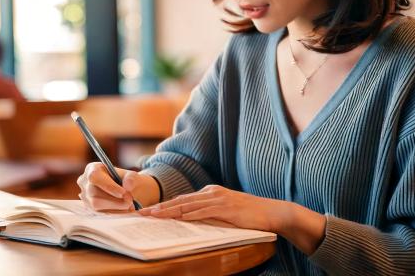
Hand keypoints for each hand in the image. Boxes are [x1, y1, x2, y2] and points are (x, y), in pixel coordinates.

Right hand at [76, 162, 159, 211]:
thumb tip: (128, 185)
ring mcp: (85, 197)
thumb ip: (131, 178)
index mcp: (92, 169)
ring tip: (130, 206)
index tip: (123, 193)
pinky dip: (115, 213)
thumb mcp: (131, 175)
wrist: (125, 190)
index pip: (95, 177)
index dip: (108, 186)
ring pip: (96, 205)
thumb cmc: (126, 180)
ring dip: (115, 207)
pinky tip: (126, 211)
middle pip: (94, 193)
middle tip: (130, 201)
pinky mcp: (89, 208)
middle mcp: (84, 182)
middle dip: (114, 199)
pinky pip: (100, 213)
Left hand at [138, 185, 285, 231]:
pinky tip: (178, 217)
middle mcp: (212, 192)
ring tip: (153, 215)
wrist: (271, 212)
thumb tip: (192, 222)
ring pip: (187, 205)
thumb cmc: (250, 215)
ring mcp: (218, 198)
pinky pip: (202, 211)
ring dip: (168, 210)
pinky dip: (188, 214)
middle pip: (180, 200)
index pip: (183, 200)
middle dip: (160, 207)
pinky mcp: (225, 207)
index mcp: (211, 193)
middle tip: (142, 213)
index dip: (165, 205)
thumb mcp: (226, 212)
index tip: (150, 211)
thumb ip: (210, 214)